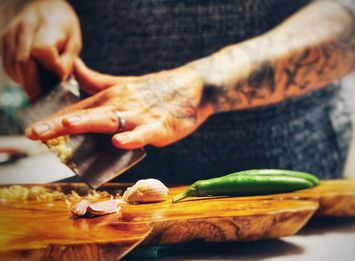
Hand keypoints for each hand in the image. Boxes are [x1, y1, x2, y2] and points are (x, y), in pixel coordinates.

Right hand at [0, 0, 80, 99]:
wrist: (41, 5)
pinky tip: (32, 76)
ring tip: (42, 85)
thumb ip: (68, 62)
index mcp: (47, 26)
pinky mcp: (2, 42)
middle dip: (34, 86)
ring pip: (13, 67)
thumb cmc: (62, 25)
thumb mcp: (74, 41)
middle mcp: (24, 29)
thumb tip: (58, 81)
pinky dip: (20, 76)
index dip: (52, 68)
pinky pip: (9, 66)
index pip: (42, 50)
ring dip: (27, 82)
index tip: (61, 79)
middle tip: (45, 99)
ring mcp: (9, 35)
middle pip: (23, 63)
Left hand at [25, 59, 212, 148]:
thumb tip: (73, 68)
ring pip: (112, 120)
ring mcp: (141, 115)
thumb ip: (96, 80)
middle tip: (35, 134)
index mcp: (111, 97)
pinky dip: (133, 137)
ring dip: (90, 123)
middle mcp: (122, 104)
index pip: (78, 110)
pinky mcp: (160, 125)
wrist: (192, 86)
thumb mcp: (123, 84)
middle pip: (87, 115)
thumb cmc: (157, 89)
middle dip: (60, 125)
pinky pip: (145, 132)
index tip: (31, 131)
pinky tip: (119, 141)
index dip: (54, 121)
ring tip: (68, 126)